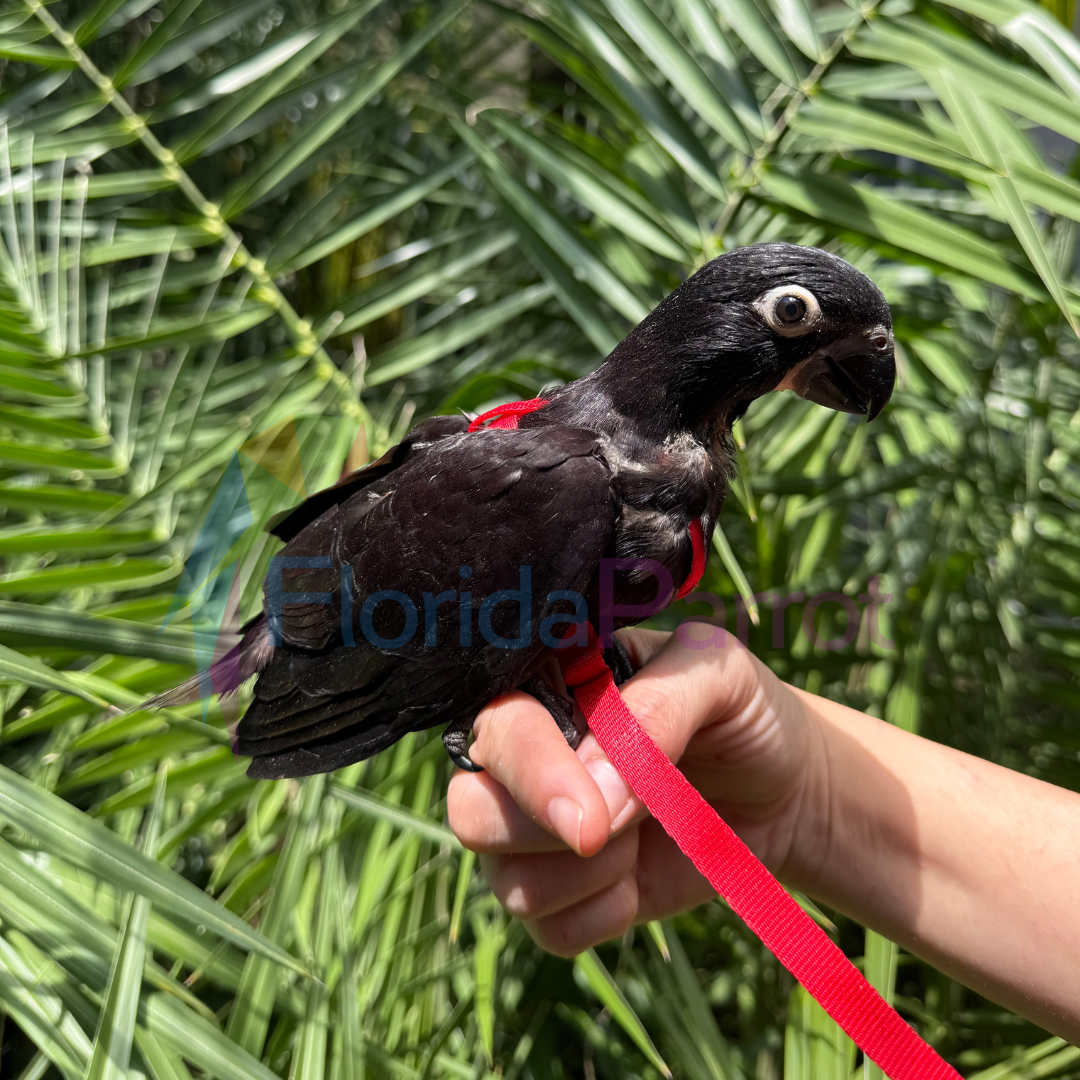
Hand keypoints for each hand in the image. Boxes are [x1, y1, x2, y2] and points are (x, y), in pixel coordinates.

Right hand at [446, 625, 823, 956]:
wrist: (787, 787)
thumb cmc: (744, 712)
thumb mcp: (716, 674)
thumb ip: (655, 711)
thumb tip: (595, 795)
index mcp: (547, 685)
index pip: (496, 726)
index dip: (531, 773)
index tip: (592, 819)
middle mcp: (526, 759)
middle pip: (470, 811)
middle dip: (538, 833)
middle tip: (610, 835)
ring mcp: (539, 830)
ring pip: (507, 881)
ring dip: (589, 875)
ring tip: (648, 832)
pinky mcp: (567, 894)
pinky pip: (548, 930)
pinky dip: (602, 915)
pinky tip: (641, 877)